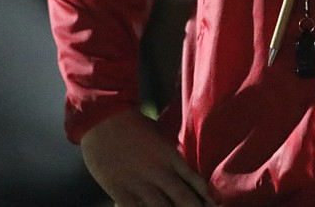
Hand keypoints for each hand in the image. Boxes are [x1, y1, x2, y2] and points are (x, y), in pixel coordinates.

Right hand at [81, 109, 216, 206]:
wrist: (103, 117)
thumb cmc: (132, 123)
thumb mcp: (159, 136)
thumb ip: (171, 155)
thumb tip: (184, 172)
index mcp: (171, 156)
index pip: (196, 182)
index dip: (206, 198)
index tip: (212, 205)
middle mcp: (159, 172)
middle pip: (185, 200)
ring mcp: (140, 183)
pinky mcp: (120, 190)